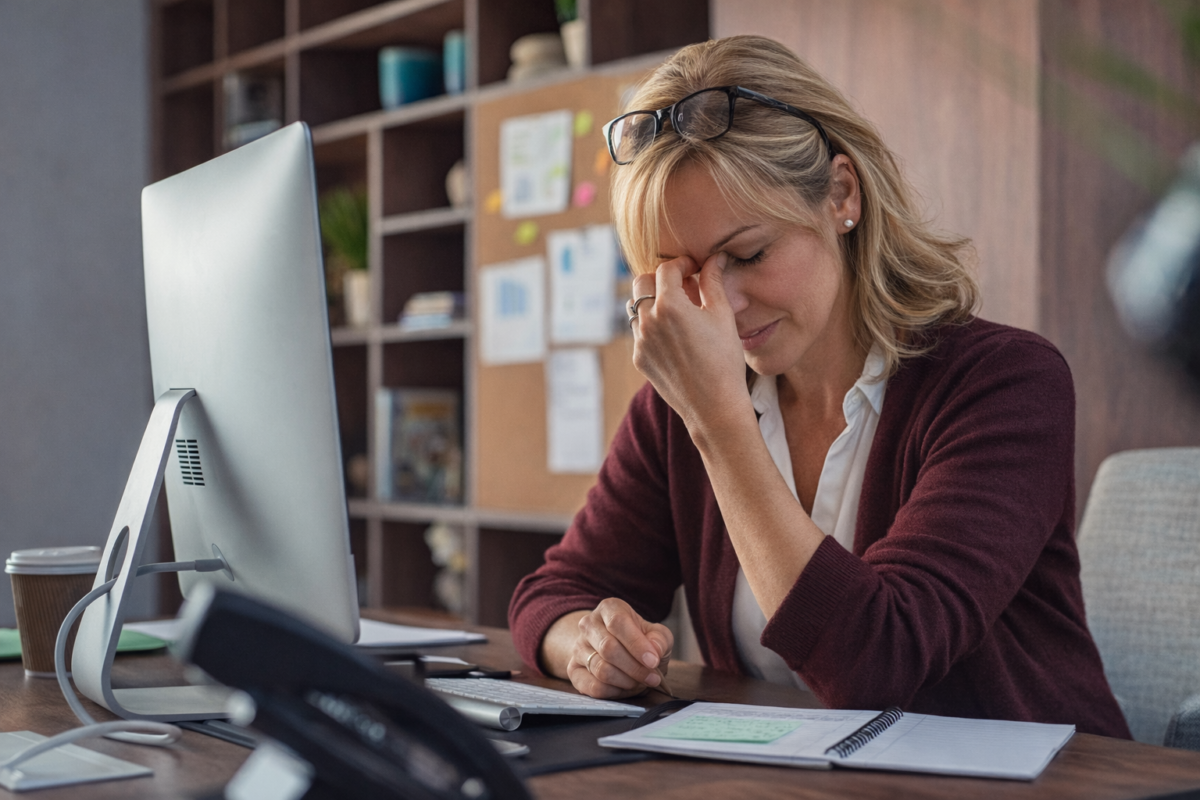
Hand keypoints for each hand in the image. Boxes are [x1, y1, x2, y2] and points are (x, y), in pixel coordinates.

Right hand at [565, 598, 672, 699]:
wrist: (618, 651)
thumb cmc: (640, 641)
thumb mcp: (657, 635)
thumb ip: (660, 639)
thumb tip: (655, 650)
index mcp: (609, 608)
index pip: (617, 622)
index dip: (636, 644)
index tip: (653, 661)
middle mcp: (589, 624)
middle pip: (608, 647)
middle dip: (635, 667)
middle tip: (652, 677)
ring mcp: (578, 648)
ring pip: (601, 669)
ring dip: (626, 681)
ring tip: (640, 682)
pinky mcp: (573, 671)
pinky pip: (592, 687)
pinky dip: (614, 692)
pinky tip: (625, 688)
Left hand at [630, 252, 750, 435]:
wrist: (713, 406)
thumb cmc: (724, 359)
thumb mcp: (722, 315)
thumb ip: (713, 281)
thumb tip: (715, 258)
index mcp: (669, 305)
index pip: (666, 269)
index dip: (682, 264)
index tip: (694, 268)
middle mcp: (648, 321)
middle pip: (641, 281)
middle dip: (660, 279)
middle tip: (683, 286)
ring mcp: (639, 341)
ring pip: (636, 307)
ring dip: (652, 301)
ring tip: (678, 311)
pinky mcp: (639, 358)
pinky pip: (639, 331)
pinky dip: (652, 325)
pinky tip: (675, 336)